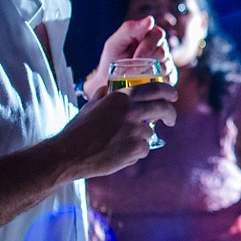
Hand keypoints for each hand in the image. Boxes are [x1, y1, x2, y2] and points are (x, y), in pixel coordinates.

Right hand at [52, 82, 177, 178]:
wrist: (67, 154)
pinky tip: (118, 153)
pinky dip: (135, 152)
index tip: (173, 96)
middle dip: (170, 114)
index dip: (168, 91)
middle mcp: (131, 111)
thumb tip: (109, 86)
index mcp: (121, 97)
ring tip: (118, 143)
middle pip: (164, 109)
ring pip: (150, 133)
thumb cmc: (77, 130)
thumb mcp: (90, 106)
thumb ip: (103, 95)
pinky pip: (144, 149)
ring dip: (141, 138)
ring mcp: (135, 130)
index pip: (155, 88)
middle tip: (170, 120)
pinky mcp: (135, 148)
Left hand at [83, 17, 176, 96]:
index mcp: (148, 34)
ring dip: (151, 73)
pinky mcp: (169, 75)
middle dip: (147, 62)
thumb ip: (129, 29)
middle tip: (132, 70)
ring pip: (167, 65)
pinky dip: (160, 82)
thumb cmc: (112, 59)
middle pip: (163, 51)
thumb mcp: (115, 43)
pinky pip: (171, 78)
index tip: (134, 58)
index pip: (158, 35)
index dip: (147, 47)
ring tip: (136, 77)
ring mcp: (166, 61)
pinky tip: (147, 83)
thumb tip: (150, 19)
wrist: (110, 80)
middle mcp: (160, 46)